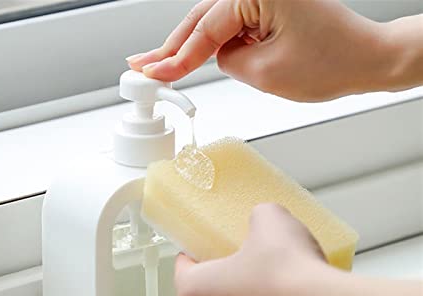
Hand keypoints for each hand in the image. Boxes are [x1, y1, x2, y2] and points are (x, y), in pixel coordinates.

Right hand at [127, 0, 414, 101]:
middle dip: (172, 46)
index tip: (153, 75)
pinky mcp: (269, 5)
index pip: (206, 31)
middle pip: (201, 18)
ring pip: (214, 22)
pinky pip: (232, 25)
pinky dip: (213, 44)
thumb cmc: (331, 61)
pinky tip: (191, 58)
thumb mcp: (265, 72)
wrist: (366, 59)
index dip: (176, 59)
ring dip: (189, 46)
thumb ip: (228, 61)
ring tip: (161, 65)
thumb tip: (216, 56)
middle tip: (143, 64)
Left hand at [175, 203, 422, 295]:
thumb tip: (263, 219)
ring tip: (274, 282)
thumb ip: (257, 216)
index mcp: (194, 293)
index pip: (182, 268)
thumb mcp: (269, 220)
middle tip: (245, 261)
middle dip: (223, 279)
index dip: (195, 253)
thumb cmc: (286, 272)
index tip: (207, 246)